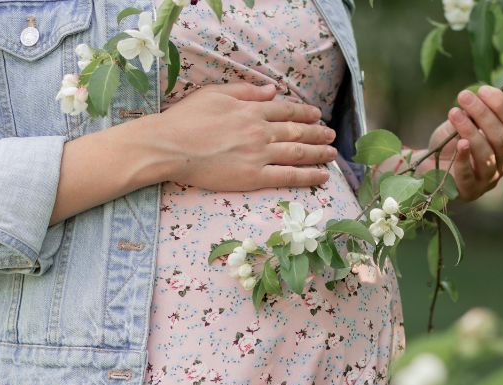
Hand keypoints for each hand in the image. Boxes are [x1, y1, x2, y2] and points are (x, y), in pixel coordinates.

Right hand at [154, 83, 337, 190]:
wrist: (170, 146)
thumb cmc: (186, 118)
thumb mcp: (215, 93)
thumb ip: (246, 91)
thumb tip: (272, 90)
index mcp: (251, 110)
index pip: (287, 110)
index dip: (305, 112)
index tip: (318, 115)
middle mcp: (261, 131)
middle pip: (298, 131)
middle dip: (318, 133)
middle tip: (332, 135)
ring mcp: (259, 155)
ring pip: (298, 153)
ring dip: (319, 153)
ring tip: (332, 153)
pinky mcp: (253, 177)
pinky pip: (288, 176)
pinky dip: (308, 176)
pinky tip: (322, 176)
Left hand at [421, 85, 502, 200]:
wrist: (428, 168)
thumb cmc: (449, 144)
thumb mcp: (460, 124)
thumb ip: (470, 114)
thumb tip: (475, 98)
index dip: (501, 104)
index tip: (482, 89)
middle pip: (501, 137)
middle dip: (483, 114)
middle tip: (463, 96)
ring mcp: (488, 178)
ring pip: (487, 155)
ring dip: (470, 131)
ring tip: (454, 113)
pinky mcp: (470, 191)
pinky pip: (470, 176)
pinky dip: (464, 158)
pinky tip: (459, 143)